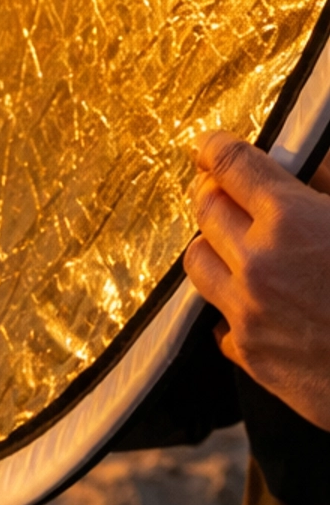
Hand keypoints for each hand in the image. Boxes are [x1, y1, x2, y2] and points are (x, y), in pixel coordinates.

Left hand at [184, 131, 329, 429]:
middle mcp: (259, 262)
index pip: (231, 165)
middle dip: (214, 194)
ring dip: (214, 247)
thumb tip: (306, 164)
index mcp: (291, 218)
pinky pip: (219, 320)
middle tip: (228, 193)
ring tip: (239, 247)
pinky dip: (232, 307)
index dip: (217, 150)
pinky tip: (259, 304)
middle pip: (205, 209)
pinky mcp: (253, 356)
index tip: (210, 147)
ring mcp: (250, 312)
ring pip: (198, 262)